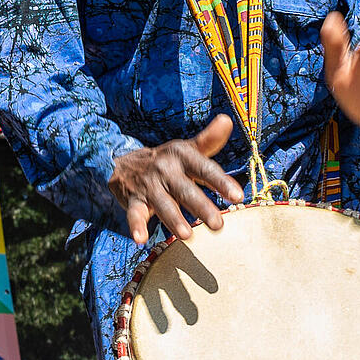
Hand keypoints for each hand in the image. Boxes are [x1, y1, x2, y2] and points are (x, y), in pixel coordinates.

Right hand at [109, 115, 245, 242]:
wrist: (121, 162)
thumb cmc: (165, 160)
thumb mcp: (186, 148)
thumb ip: (209, 140)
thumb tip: (227, 120)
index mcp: (182, 156)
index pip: (204, 169)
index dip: (220, 182)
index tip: (237, 196)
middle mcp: (165, 169)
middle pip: (185, 190)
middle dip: (201, 207)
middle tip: (218, 225)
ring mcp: (148, 185)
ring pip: (162, 203)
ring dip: (174, 219)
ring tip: (187, 235)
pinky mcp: (133, 200)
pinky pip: (134, 213)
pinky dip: (136, 226)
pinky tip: (140, 239)